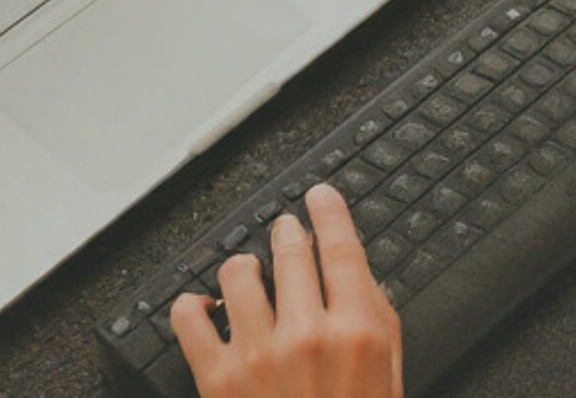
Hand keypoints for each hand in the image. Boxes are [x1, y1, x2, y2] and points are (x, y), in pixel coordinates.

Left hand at [170, 184, 402, 397]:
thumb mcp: (387, 379)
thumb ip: (375, 323)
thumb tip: (356, 275)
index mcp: (357, 333)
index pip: (342, 248)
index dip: (329, 212)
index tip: (320, 195)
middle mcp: (307, 335)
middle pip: (290, 251)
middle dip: (286, 232)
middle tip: (284, 230)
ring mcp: (258, 354)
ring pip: (237, 273)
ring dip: (242, 268)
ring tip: (246, 276)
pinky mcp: (217, 378)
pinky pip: (188, 317)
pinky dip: (190, 306)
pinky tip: (201, 308)